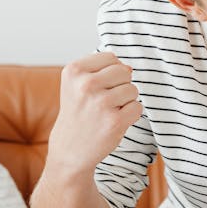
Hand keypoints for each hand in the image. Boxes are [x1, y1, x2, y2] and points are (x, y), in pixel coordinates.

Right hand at [46, 52, 143, 175]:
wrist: (69, 150)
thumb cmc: (78, 113)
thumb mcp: (77, 83)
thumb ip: (102, 68)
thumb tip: (130, 68)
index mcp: (74, 70)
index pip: (111, 57)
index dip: (109, 73)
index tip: (95, 88)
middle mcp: (86, 84)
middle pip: (124, 71)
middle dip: (119, 85)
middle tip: (102, 102)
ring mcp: (101, 103)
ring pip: (132, 89)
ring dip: (125, 101)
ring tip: (106, 112)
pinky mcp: (114, 121)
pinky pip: (138, 107)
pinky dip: (130, 115)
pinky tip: (113, 122)